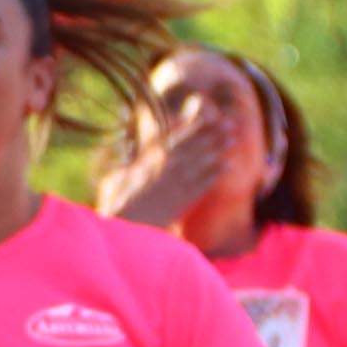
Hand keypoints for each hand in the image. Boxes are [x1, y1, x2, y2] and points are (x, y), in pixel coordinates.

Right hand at [98, 110, 229, 229]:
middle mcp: (160, 171)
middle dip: (209, 133)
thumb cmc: (115, 212)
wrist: (122, 234)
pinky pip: (201, 185)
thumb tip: (127, 166)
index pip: (170, 138)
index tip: (202, 111)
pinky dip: (214, 174)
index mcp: (144, 163)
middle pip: (189, 146)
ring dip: (217, 149)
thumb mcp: (114, 184)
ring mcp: (171, 186)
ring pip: (199, 162)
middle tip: (229, 122)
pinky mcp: (179, 203)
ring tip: (233, 138)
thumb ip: (124, 171)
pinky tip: (227, 165)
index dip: (188, 123)